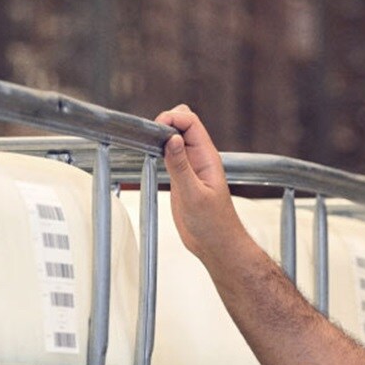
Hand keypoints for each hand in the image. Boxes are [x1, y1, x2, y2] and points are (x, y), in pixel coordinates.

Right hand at [154, 105, 242, 258]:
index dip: (172, 119)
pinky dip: (159, 151)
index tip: (156, 129)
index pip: (191, 122)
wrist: (216, 245)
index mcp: (207, 157)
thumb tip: (173, 139)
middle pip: (183, 124)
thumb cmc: (213, 224)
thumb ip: (181, 167)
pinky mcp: (181, 178)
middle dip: (165, 122)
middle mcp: (199, 158)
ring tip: (148, 147)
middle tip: (151, 138)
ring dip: (161, 136)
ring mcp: (190, 167)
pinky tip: (150, 159)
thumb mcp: (194, 195)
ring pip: (175, 138)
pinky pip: (170, 155)